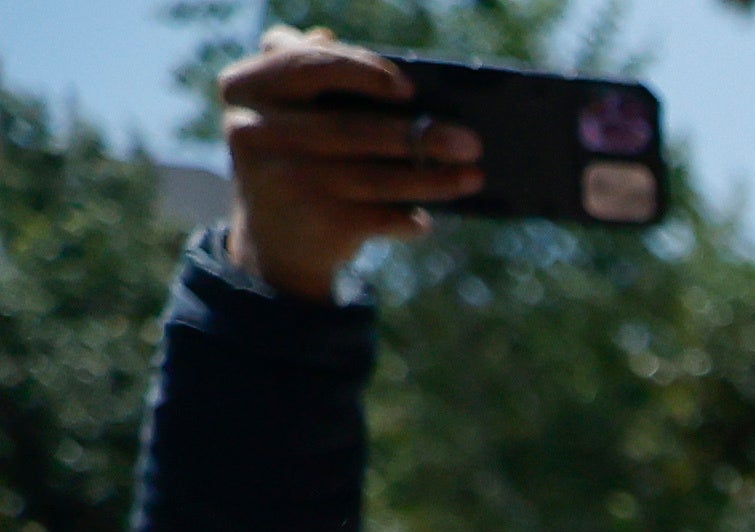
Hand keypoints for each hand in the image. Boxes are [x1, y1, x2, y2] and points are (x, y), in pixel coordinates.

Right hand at [220, 32, 473, 300]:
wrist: (276, 237)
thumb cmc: (298, 153)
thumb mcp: (285, 107)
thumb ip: (300, 64)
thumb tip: (326, 36)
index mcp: (246, 88)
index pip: (309, 67)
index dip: (362, 72)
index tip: (410, 87)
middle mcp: (253, 132)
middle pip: (351, 129)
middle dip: (419, 135)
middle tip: (471, 141)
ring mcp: (282, 180)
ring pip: (371, 177)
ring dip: (431, 180)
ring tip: (473, 176)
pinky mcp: (310, 224)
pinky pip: (375, 218)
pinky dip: (406, 219)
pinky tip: (425, 220)